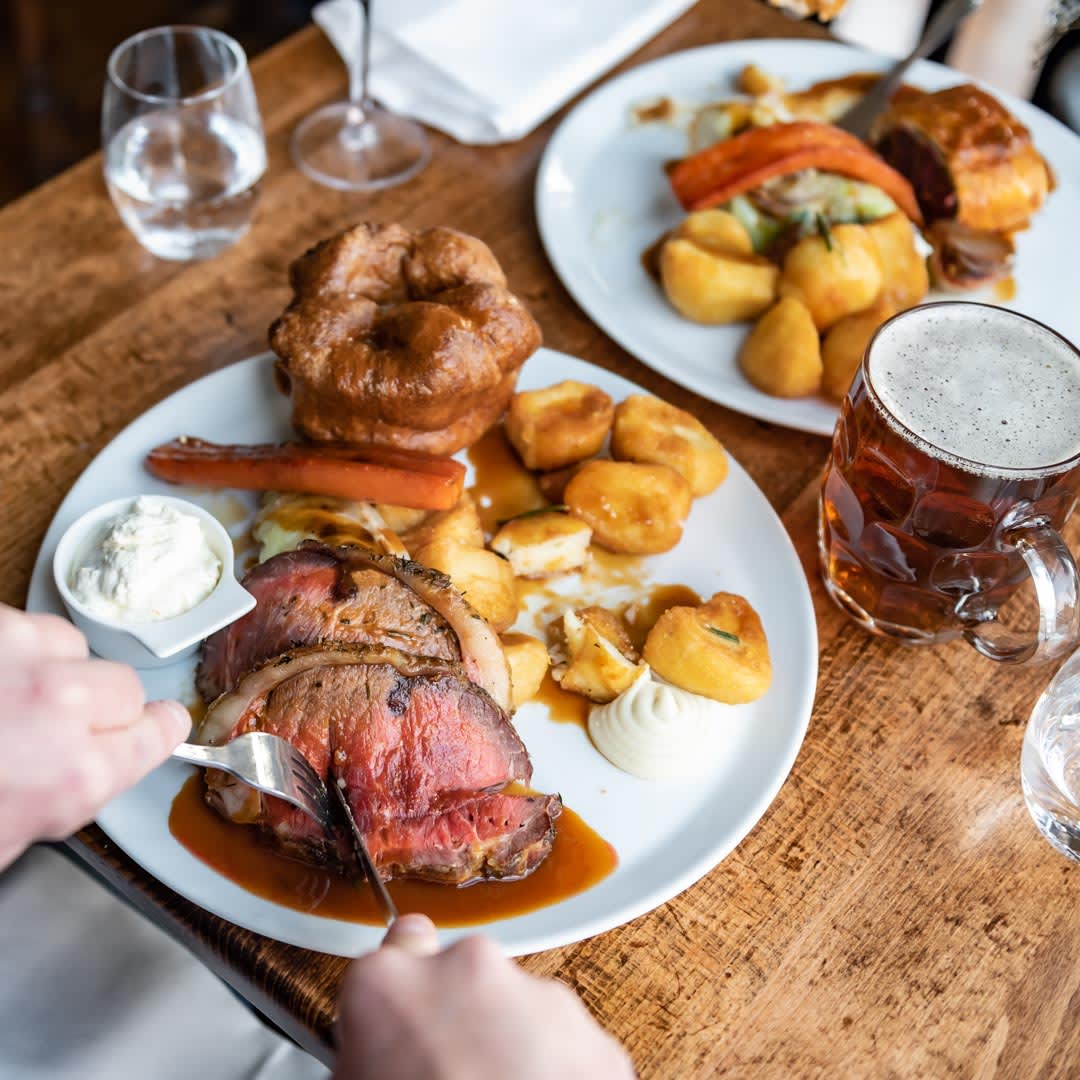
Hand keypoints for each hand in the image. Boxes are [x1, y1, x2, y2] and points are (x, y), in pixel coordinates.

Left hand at [0, 603, 189, 869]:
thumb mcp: (14, 837)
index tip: (156, 725)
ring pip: (77, 647)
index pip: (162, 730)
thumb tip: (87, 774)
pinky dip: (17, 645)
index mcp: (77, 775)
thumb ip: (67, 798)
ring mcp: (23, 659)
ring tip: (16, 694)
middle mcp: (63, 709)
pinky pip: (32, 624)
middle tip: (54, 727)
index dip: (154, 731)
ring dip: (56, 668)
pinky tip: (0, 674)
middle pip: (125, 687)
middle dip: (99, 705)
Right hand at [333, 915, 634, 1079]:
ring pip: (520, 1011)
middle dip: (463, 1020)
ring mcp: (537, 997)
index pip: (401, 943)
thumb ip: (370, 1059)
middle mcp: (467, 969)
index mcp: (389, 985)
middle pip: (465, 978)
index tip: (413, 1012)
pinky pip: (568, 1045)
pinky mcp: (593, 1035)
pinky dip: (558, 1075)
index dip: (408, 985)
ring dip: (512, 1049)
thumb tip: (381, 1062)